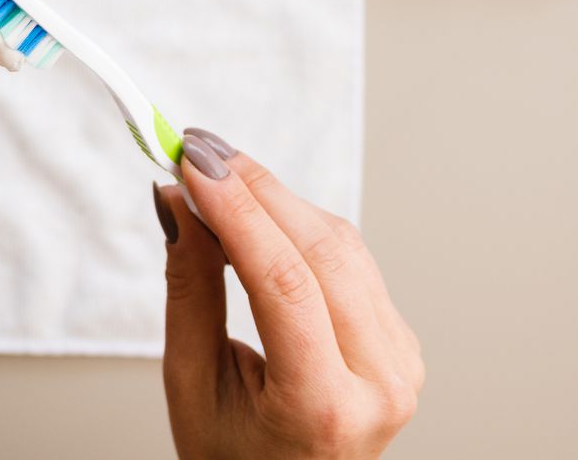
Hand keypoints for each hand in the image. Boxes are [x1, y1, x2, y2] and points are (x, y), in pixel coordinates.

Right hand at [155, 130, 422, 458]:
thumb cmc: (235, 457)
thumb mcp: (192, 384)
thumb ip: (190, 289)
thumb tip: (178, 202)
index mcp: (324, 408)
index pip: (283, 283)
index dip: (235, 210)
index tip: (192, 162)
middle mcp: (378, 383)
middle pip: (320, 252)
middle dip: (253, 188)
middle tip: (196, 149)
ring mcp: (399, 361)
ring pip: (339, 244)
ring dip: (275, 198)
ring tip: (214, 173)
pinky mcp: (399, 339)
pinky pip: (350, 259)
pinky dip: (298, 224)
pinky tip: (255, 210)